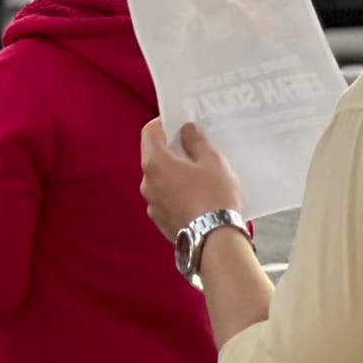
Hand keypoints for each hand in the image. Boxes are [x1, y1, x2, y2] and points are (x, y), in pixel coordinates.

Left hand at [141, 120, 241, 237]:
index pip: (149, 133)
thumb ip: (196, 142)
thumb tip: (186, 130)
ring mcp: (151, 203)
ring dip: (174, 174)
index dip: (162, 124)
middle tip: (193, 147)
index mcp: (155, 164)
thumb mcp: (212, 162)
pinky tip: (196, 196)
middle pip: (154, 157)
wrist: (215, 240)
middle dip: (171, 150)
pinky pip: (165, 198)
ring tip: (199, 175)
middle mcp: (146, 182)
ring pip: (160, 180)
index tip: (176, 122)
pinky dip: (176, 193)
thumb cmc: (215, 197)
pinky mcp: (159, 219)